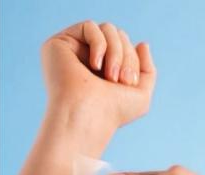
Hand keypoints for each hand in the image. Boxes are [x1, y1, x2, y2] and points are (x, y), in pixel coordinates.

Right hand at [40, 20, 155, 128]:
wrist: (88, 118)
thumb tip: (142, 43)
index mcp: (102, 68)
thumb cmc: (113, 112)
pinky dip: (100, 44)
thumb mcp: (141, 94)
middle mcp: (85, 57)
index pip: (125, 46)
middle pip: (118, 36)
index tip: (130, 83)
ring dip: (116, 51)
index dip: (134, 60)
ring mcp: (71, 50)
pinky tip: (95, 65)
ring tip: (111, 76)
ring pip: (107, 29)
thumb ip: (146, 69)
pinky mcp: (58, 44)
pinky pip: (89, 26)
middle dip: (127, 57)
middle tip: (122, 81)